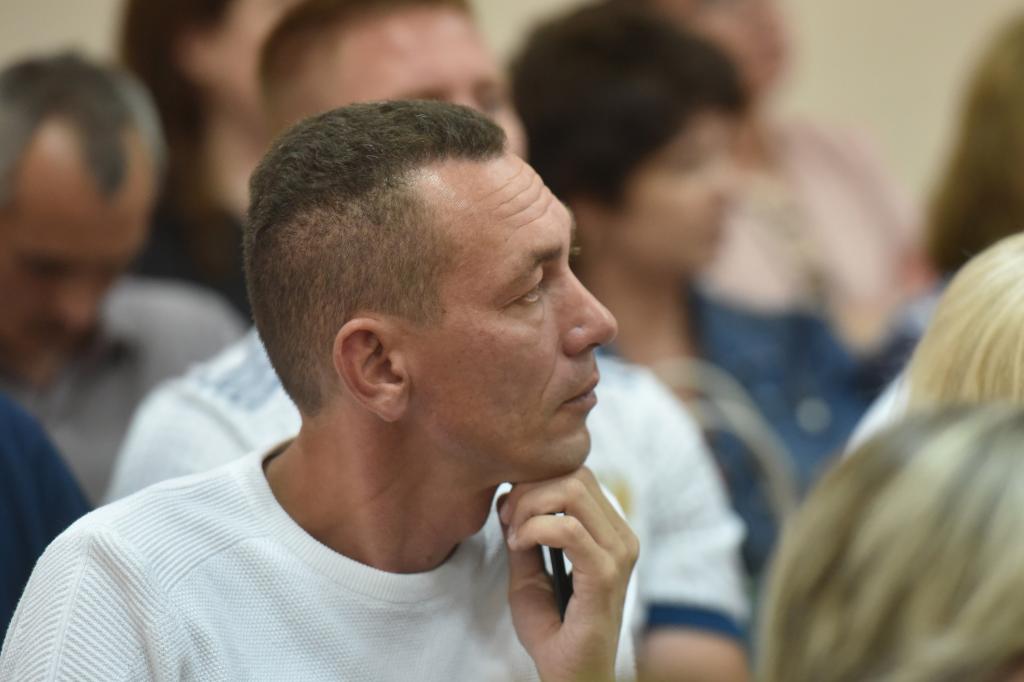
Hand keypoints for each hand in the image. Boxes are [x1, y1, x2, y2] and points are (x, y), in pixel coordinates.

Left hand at [499, 467, 638, 681]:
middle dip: (530, 489)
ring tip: (514, 535)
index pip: (577, 474)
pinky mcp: (607, 574)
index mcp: (610, 531)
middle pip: (575, 474)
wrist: (569, 674)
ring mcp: (618, 553)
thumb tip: (508, 495)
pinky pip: (569, 529)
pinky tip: (520, 545)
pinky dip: (535, 529)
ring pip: (573, 490)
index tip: (509, 512)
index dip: (536, 481)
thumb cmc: (554, 630)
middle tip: (508, 521)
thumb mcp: (528, 571)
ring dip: (531, 506)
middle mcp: (621, 536)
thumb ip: (523, 531)